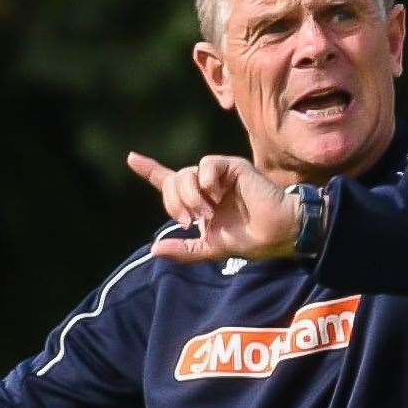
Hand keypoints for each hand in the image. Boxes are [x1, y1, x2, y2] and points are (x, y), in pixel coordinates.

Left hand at [127, 152, 300, 262]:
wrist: (276, 234)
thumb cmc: (249, 240)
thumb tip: (154, 249)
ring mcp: (219, 175)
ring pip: (186, 173)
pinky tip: (217, 195)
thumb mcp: (210, 248)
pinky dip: (206, 181)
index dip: (150, 169)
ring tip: (207, 213)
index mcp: (199, 200)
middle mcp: (206, 185)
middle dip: (174, 202)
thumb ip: (183, 250)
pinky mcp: (232, 167)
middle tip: (191, 220)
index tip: (131, 157)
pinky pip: (206, 165)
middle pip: (173, 181)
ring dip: (190, 196)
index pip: (169, 181)